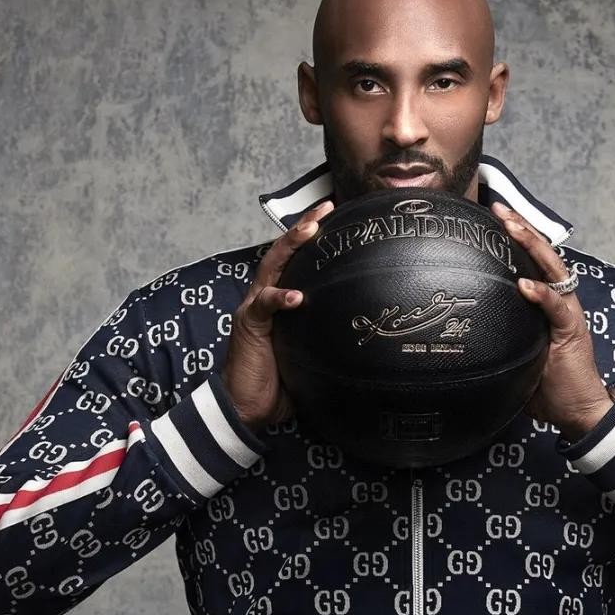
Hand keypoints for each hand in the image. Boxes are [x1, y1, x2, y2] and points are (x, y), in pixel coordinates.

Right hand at [221, 198, 334, 431]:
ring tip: (310, 230)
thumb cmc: (279, 382)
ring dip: (290, 245)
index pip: (294, 262)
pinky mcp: (249, 326)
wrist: (247, 407)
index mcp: (277, 301)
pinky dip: (279, 298)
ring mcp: (254, 309)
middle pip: (281, 252)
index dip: (310, 239)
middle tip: (325, 208)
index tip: (334, 218)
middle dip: (302, 227)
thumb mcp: (309, 352)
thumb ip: (326, 336)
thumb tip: (367, 336)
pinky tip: (296, 296)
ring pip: (271, 267)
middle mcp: (263, 298)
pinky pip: (263, 306)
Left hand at [491, 201, 614, 437]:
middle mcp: (560, 301)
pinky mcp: (572, 330)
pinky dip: (542, 294)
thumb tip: (457, 342)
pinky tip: (525, 284)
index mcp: (547, 304)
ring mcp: (568, 313)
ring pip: (553, 270)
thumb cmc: (548, 387)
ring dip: (533, 246)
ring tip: (513, 227)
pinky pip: (557, 307)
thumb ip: (497, 340)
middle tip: (499, 208)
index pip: (532, 263)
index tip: (491, 220)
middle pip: (542, 256)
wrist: (580, 410)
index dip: (515, 240)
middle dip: (521, 229)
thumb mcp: (515, 356)